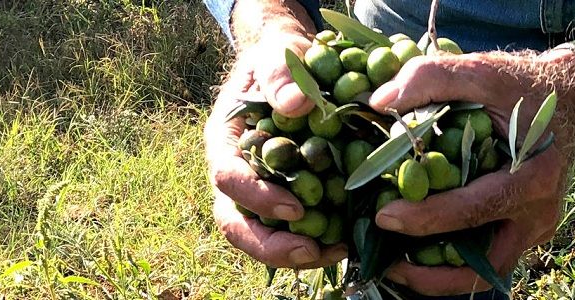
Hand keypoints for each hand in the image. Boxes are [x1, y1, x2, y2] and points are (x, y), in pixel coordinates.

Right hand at [205, 41, 346, 268]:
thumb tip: (296, 104)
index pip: (227, 177)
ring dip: (295, 253)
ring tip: (337, 253)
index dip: (256, 197)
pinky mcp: (290, 197)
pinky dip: (318, 241)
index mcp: (226, 142)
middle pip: (237, 223)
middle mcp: (238, 175)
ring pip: (264, 235)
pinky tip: (348, 243)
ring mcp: (261, 191)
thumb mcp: (278, 54)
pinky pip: (296, 229)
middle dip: (270, 245)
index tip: (293, 207)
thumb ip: (280, 76)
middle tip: (309, 252)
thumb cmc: (282, 59)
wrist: (296, 65)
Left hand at [367, 51, 574, 295]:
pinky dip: (455, 259)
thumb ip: (432, 78)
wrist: (570, 97)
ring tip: (397, 267)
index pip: (474, 211)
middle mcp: (538, 213)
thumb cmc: (523, 86)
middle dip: (434, 278)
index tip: (384, 216)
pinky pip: (489, 254)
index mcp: (532, 178)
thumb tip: (379, 102)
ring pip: (488, 270)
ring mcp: (535, 226)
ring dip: (443, 277)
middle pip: (486, 267)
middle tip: (387, 268)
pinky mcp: (525, 229)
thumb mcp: (482, 71)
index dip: (426, 219)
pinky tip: (418, 248)